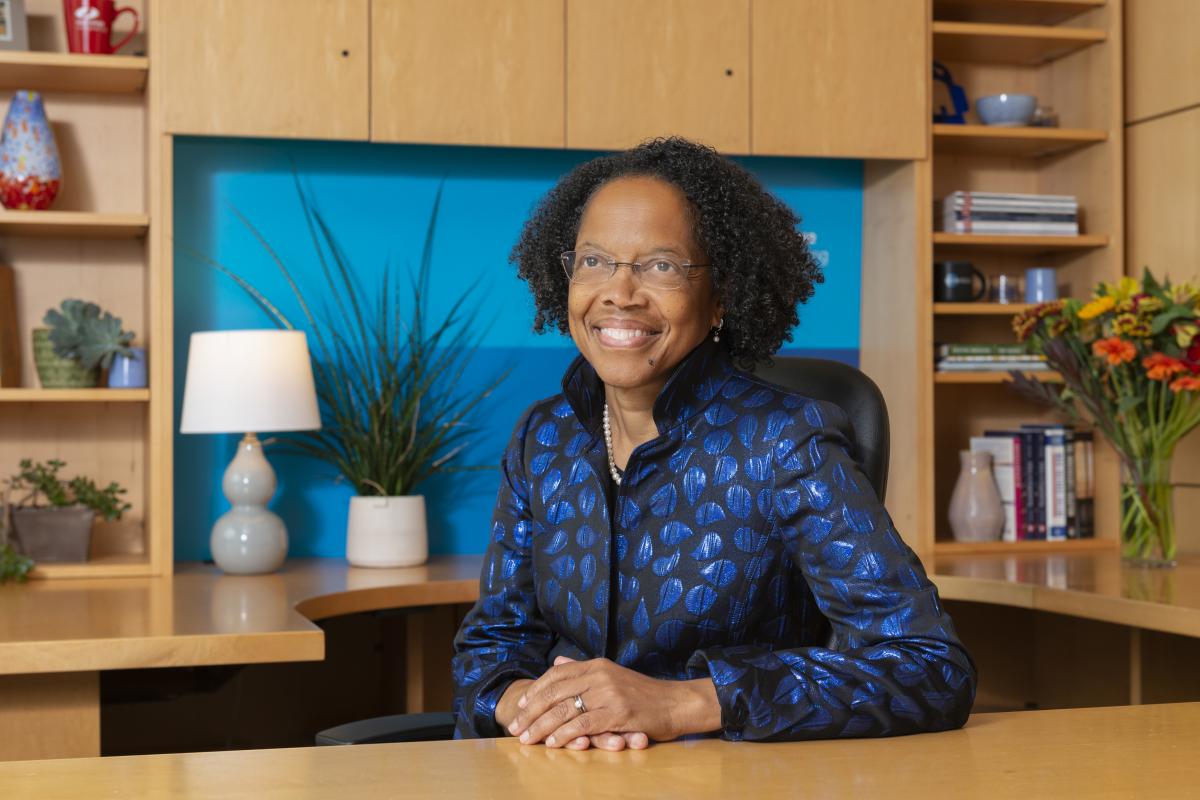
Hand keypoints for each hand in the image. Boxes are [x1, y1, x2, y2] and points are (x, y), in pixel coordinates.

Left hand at [507, 655, 720, 748]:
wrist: (675, 703)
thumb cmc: (643, 694)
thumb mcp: (611, 674)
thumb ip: (582, 669)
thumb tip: (557, 661)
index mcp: (596, 665)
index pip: (556, 675)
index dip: (536, 690)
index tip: (521, 707)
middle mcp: (600, 675)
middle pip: (555, 693)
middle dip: (532, 712)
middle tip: (516, 728)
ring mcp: (609, 693)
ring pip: (564, 710)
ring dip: (542, 727)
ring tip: (527, 739)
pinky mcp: (618, 712)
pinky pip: (583, 724)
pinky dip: (564, 734)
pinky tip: (553, 743)